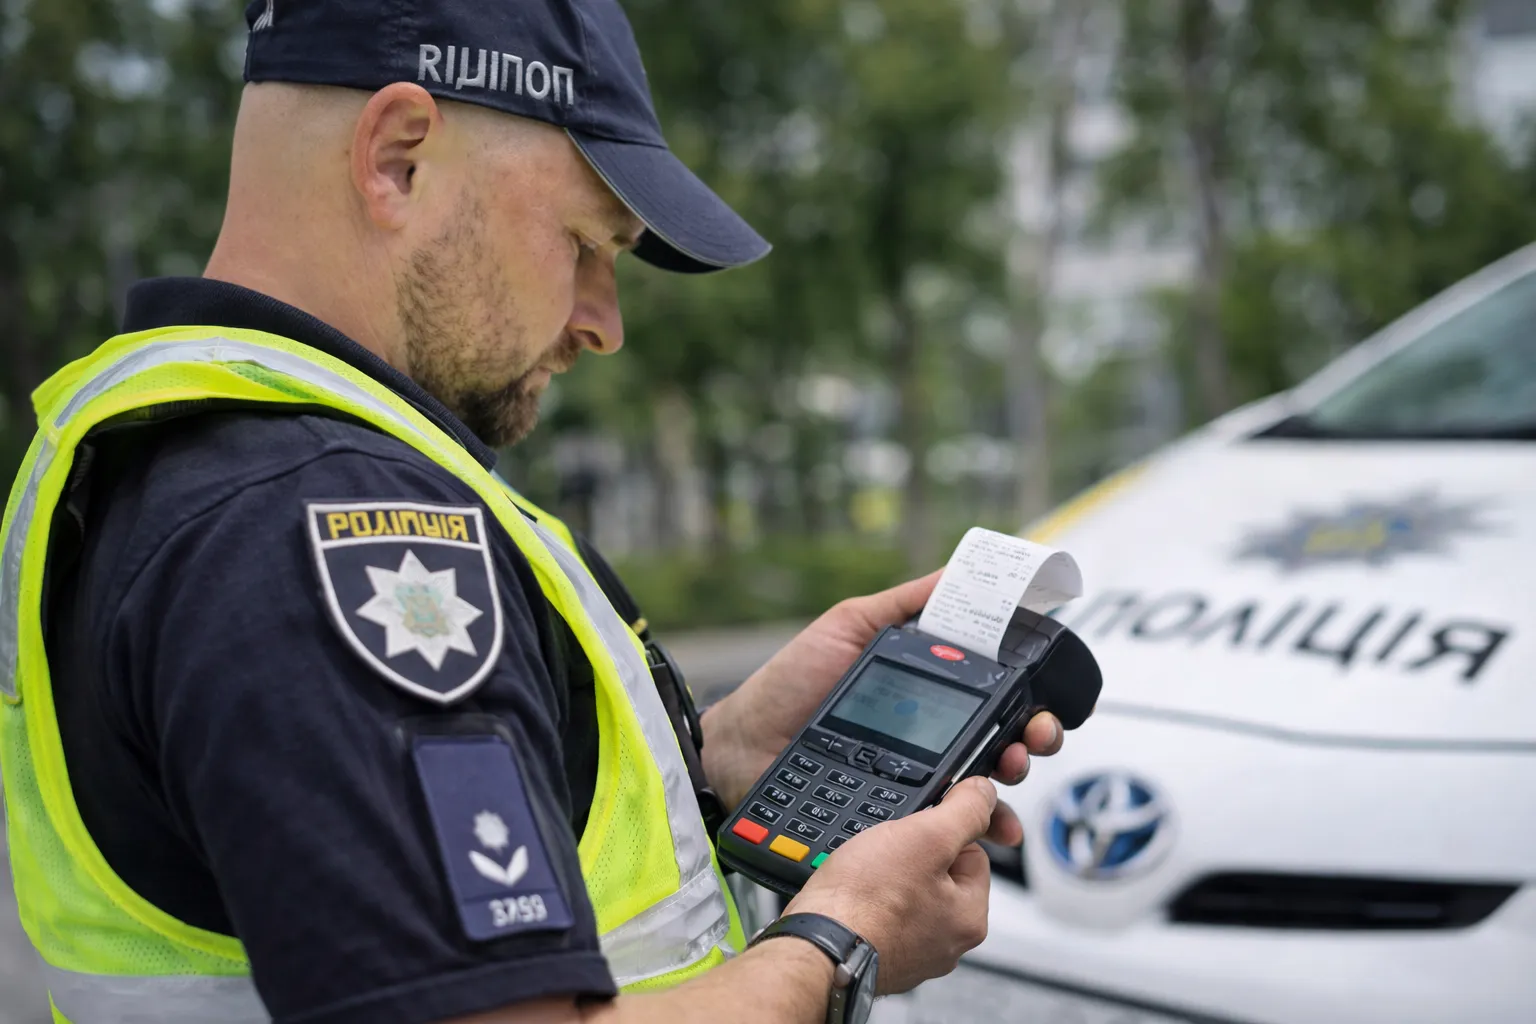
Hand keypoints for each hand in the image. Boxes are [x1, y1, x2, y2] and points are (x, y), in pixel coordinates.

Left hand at [699, 572, 1067, 841]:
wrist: (742, 745)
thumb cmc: (788, 683)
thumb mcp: (849, 627)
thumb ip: (903, 604)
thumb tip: (958, 574)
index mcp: (924, 692)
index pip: (991, 696)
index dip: (1025, 698)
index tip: (1041, 698)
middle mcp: (926, 737)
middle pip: (1000, 741)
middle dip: (1032, 740)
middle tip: (1033, 738)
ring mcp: (912, 779)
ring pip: (980, 789)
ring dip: (1010, 786)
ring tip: (1007, 775)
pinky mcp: (893, 815)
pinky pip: (941, 826)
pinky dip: (972, 830)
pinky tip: (985, 824)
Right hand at [783, 776, 999, 993]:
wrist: (814, 947)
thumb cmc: (864, 902)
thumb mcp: (926, 837)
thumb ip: (965, 811)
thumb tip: (985, 794)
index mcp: (970, 918)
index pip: (973, 852)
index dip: (942, 832)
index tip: (917, 831)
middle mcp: (947, 942)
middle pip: (939, 873)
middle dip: (912, 857)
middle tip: (883, 855)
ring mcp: (912, 953)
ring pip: (907, 892)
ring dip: (887, 878)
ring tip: (863, 876)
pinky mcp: (880, 954)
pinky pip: (881, 913)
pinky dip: (868, 902)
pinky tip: (852, 897)